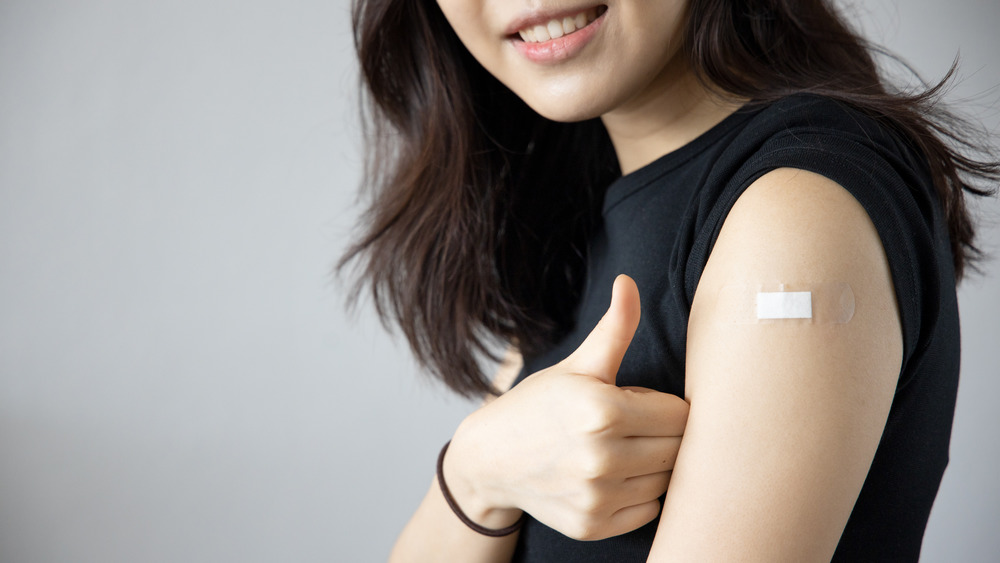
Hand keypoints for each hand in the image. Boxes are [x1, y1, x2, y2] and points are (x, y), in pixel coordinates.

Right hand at [443, 275, 688, 540]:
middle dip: (661, 435)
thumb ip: (614, 328)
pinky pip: (648, 511)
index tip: (638, 403)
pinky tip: (611, 477)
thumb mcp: (578, 365)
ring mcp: (597, 497)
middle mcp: (602, 459)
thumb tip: (629, 282)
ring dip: (653, 466)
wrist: (489, 460)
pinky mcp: (593, 526)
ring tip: (619, 450)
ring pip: (667, 482)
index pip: (682, 415)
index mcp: (602, 412)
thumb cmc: (538, 406)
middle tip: (629, 427)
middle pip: (678, 449)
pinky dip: (639, 495)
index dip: (664, 406)